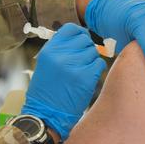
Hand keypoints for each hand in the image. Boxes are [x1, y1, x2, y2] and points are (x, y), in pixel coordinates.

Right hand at [21, 24, 105, 141]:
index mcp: (49, 50)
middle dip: (86, 49)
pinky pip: (99, 64)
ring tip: (81, 73)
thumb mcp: (46, 64)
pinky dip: (96, 70)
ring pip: (93, 52)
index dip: (79, 33)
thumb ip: (60, 49)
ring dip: (91, 61)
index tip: (81, 41)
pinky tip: (87, 78)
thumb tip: (81, 37)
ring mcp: (74, 66)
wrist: (46, 114)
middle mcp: (61, 55)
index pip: (71, 29)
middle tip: (81, 62)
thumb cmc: (46, 91)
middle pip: (85, 39)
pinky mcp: (85, 77)